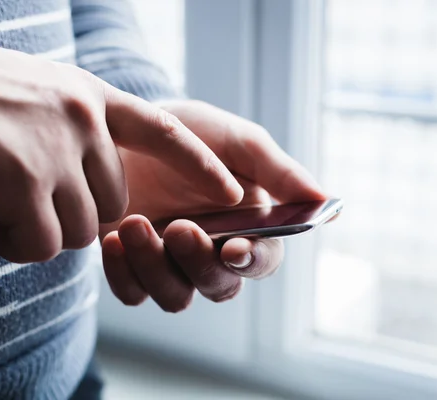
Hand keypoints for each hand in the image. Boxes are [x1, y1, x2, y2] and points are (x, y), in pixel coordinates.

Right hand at [0, 32, 242, 262]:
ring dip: (41, 231)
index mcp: (89, 97)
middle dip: (76, 215)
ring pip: (80, 231)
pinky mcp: (24, 185)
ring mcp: (56, 152)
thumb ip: (72, 134)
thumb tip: (82, 185)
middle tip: (26, 199)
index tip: (234, 189)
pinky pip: (42, 245)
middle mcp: (83, 121)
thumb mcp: (37, 96)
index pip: (164, 130)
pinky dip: (15, 244)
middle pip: (112, 204)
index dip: (200, 162)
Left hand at [101, 100, 325, 311]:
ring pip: (174, 296)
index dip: (252, 261)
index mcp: (247, 227)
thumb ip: (276, 169)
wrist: (130, 127)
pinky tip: (114, 240)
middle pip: (218, 286)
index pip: (261, 261)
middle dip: (199, 262)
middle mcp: (211, 253)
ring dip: (156, 267)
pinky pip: (132, 291)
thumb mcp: (236, 140)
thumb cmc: (192, 132)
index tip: (234, 247)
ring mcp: (170, 263)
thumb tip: (323, 198)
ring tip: (134, 224)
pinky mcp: (132, 265)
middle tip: (180, 228)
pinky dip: (123, 273)